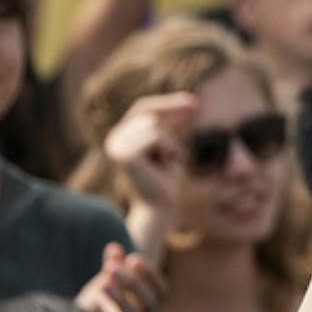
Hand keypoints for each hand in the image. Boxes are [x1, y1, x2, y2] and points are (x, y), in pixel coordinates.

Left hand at [77, 243, 165, 311]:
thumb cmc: (99, 300)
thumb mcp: (106, 279)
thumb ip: (113, 264)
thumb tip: (114, 248)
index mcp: (147, 304)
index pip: (161, 291)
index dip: (150, 274)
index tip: (132, 258)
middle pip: (150, 304)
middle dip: (132, 284)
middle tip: (111, 269)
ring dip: (121, 299)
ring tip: (103, 282)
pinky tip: (95, 296)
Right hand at [103, 92, 196, 234]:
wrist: (160, 209)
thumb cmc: (165, 180)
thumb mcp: (171, 146)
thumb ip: (174, 125)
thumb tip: (191, 102)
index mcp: (121, 135)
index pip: (143, 108)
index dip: (168, 102)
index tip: (197, 103)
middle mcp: (114, 138)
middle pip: (150, 114)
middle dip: (171, 131)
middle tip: (174, 157)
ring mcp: (116, 145)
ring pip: (154, 125)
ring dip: (170, 143)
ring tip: (167, 163)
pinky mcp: (124, 155)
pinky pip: (155, 136)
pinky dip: (168, 148)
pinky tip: (165, 165)